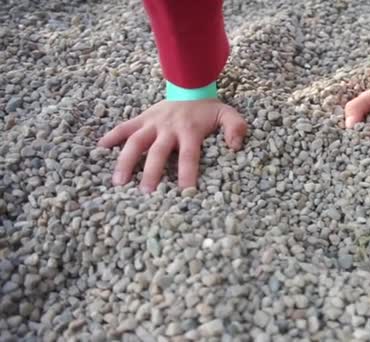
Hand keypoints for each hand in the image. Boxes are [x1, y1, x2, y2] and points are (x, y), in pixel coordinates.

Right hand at [98, 99, 246, 191]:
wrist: (190, 87)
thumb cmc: (208, 110)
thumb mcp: (227, 114)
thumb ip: (235, 127)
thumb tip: (235, 146)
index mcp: (189, 130)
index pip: (188, 155)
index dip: (187, 172)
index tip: (185, 192)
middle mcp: (168, 127)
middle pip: (157, 151)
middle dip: (151, 172)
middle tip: (145, 193)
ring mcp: (152, 123)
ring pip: (135, 141)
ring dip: (125, 161)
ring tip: (118, 182)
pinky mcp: (141, 119)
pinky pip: (124, 127)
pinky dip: (111, 136)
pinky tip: (99, 149)